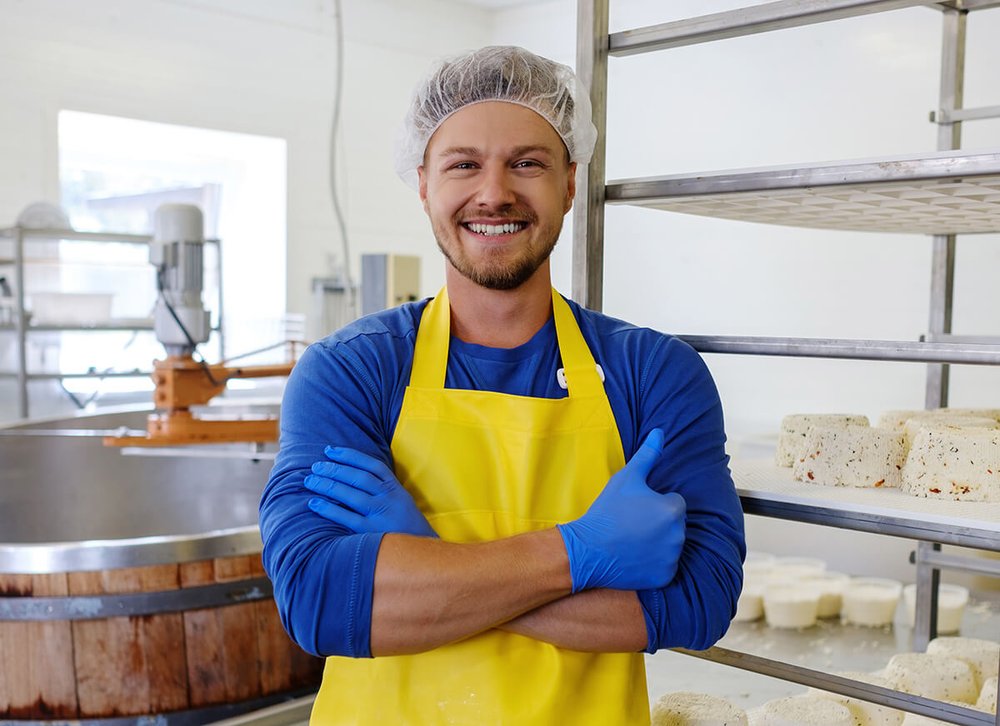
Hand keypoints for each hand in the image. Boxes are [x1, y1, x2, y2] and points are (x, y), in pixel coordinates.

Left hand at [304, 446, 436, 537]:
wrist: (421, 551)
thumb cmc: (405, 523)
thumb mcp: (400, 499)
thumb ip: (382, 487)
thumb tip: (351, 473)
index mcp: (395, 487)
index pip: (371, 465)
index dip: (349, 456)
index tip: (330, 451)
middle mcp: (388, 498)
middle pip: (358, 478)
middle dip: (334, 469)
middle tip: (315, 466)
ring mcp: (380, 514)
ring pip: (350, 495)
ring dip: (328, 485)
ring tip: (310, 480)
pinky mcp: (371, 532)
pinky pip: (346, 518)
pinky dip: (329, 509)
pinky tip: (314, 503)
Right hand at [556, 429, 685, 592]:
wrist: (588, 549)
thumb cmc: (607, 512)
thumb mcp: (626, 478)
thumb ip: (648, 454)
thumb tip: (660, 432)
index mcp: (673, 509)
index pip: (674, 502)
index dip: (654, 503)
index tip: (635, 509)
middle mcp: (679, 534)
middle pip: (674, 524)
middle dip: (658, 522)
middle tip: (631, 524)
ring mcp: (672, 557)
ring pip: (670, 544)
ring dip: (657, 542)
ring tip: (631, 540)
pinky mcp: (664, 576)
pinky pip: (665, 566)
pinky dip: (653, 563)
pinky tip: (634, 556)